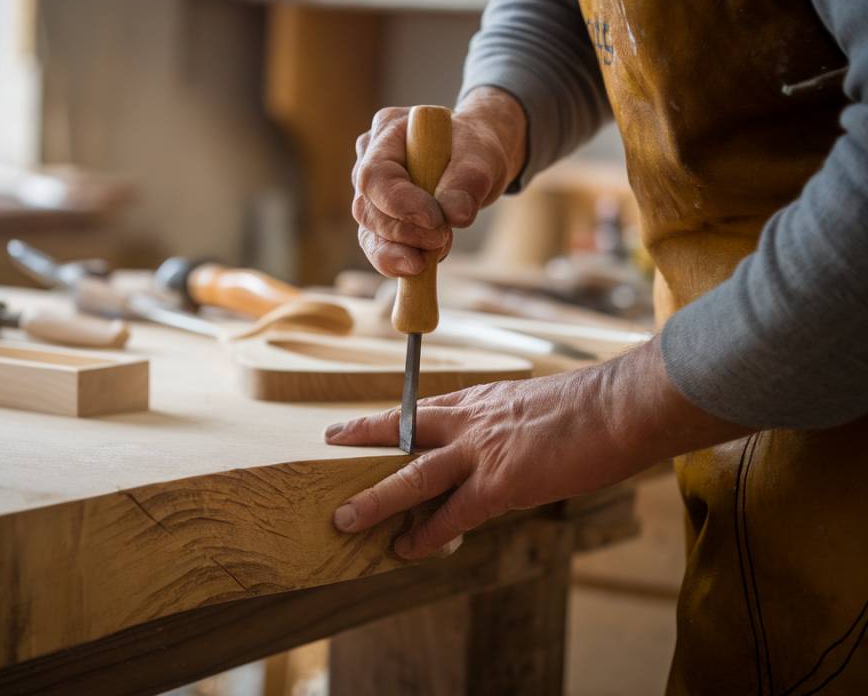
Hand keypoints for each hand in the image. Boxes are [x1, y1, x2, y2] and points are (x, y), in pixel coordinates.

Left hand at [324, 339, 747, 559]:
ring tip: (344, 518)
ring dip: (376, 499)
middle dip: (362, 437)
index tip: (363, 420)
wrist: (620, 407)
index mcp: (481, 399)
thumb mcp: (536, 406)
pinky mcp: (500, 482)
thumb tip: (505, 448)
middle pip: (402, 427)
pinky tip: (405, 550)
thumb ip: (509, 425)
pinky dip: (427, 535)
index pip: (423, 408)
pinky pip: (452, 515)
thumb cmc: (591, 407)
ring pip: (412, 475)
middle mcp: (471, 419)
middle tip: (329, 442)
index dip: (390, 417)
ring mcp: (481, 451)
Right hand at [351, 87, 527, 277]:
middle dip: (404, 233)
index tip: (435, 221)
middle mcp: (369, 162)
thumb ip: (468, 181)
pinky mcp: (379, 221)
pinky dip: (402, 260)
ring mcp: (370, 194)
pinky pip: (380, 248)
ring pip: (370, 235)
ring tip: (438, 252)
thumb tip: (456, 215)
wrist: (474, 161)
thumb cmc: (474, 150)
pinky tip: (425, 263)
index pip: (376, 175)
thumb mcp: (481, 157)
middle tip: (443, 239)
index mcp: (388, 132)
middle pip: (368, 210)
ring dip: (401, 252)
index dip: (400, 204)